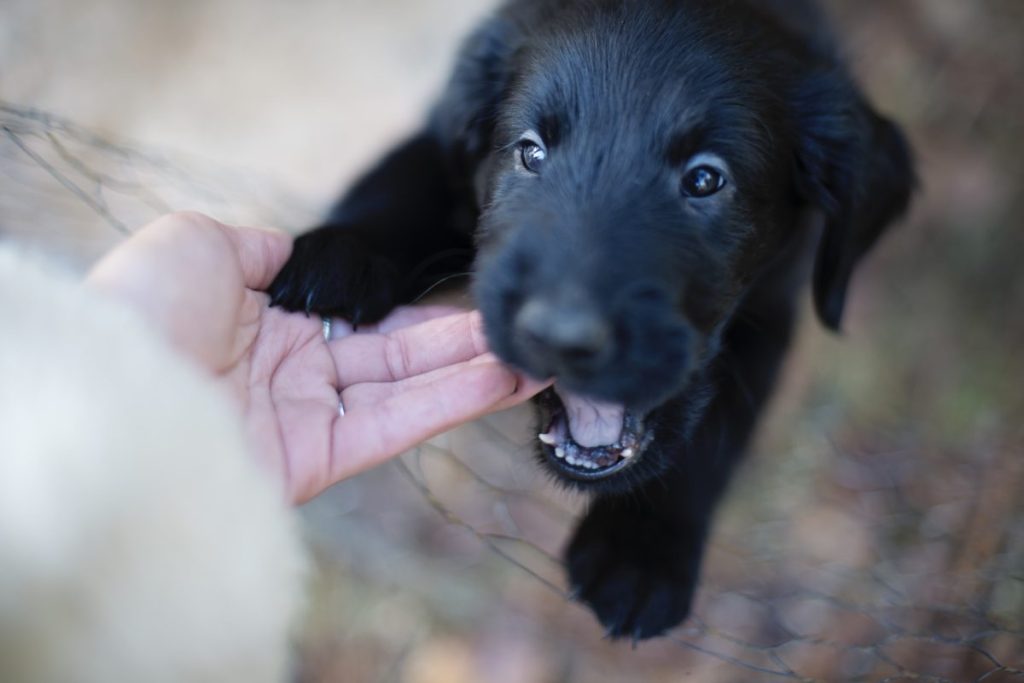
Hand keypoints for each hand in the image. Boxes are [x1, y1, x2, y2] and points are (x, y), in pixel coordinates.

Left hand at [87, 212, 548, 502]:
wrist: (107, 386)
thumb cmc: (143, 307)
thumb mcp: (198, 244)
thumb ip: (264, 249)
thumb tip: (297, 255)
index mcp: (268, 321)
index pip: (362, 313)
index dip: (418, 304)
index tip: (472, 291)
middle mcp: (294, 371)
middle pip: (396, 353)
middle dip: (462, 339)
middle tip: (527, 324)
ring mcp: (308, 416)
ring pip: (407, 390)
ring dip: (474, 372)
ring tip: (539, 355)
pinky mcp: (317, 459)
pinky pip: (396, 424)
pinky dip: (451, 402)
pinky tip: (503, 379)